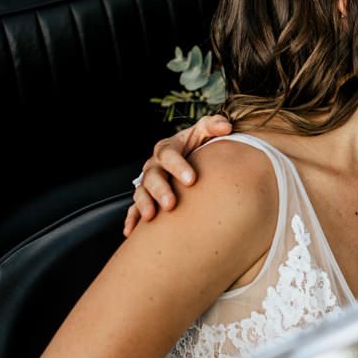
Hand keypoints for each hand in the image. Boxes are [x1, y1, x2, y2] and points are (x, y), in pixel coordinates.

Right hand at [123, 114, 231, 235]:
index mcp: (168, 149)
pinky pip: (134, 209)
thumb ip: (214, 126)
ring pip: (141, 192)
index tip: (191, 180)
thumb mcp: (204, 132)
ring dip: (144, 204)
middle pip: (153, 176)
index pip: (169, 154)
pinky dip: (131, 219)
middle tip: (171, 204)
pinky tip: (130, 231)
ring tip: (151, 216)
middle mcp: (154, 165)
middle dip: (161, 190)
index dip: (178, 166)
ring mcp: (148, 183)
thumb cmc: (198, 146)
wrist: (190, 159)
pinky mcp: (145, 198)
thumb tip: (226, 127)